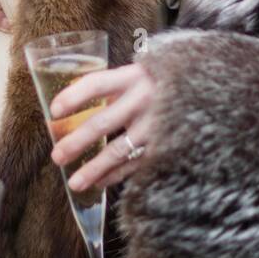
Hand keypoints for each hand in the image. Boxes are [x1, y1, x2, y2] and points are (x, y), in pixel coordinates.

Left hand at [49, 63, 155, 190]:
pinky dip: (116, 175)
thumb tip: (70, 108)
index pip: (97, 84)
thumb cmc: (161, 83)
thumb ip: (113, 88)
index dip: (73, 97)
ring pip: (119, 150)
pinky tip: (99, 182)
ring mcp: (156, 124)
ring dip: (94, 168)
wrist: (205, 90)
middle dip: (77, 142)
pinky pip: (135, 163)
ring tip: (74, 183)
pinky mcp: (166, 144)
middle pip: (102, 122)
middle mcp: (144, 99)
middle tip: (56, 156)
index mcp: (134, 76)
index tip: (53, 110)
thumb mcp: (139, 75)